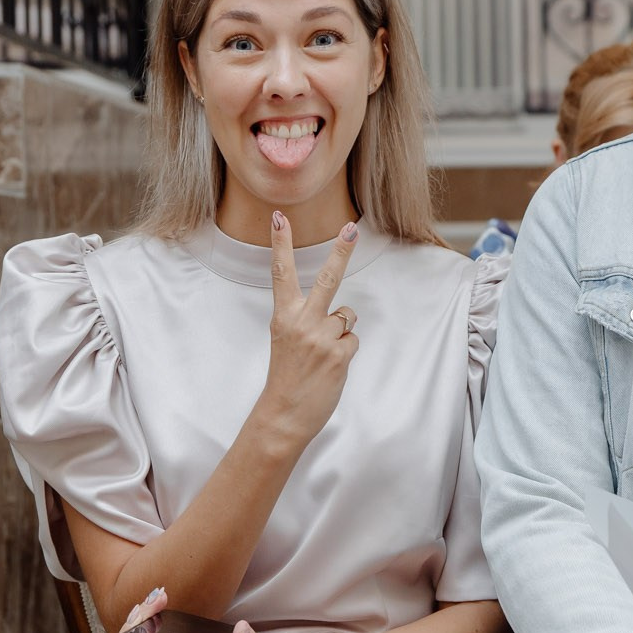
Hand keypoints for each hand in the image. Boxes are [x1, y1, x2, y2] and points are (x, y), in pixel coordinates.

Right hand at [255, 213, 359, 449]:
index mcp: (283, 317)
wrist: (283, 415)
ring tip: (323, 354)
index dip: (281, 244)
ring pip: (347, 316)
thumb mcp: (286, 341)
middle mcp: (302, 322)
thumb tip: (338, 313)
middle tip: (350, 229)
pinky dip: (346, 352)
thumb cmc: (286, 378)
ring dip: (341, 331)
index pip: (281, 273)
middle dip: (340, 251)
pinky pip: (352, 340)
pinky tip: (330, 366)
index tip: (279, 217)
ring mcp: (321, 337)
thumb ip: (304, 320)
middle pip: (327, 279)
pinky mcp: (338, 354)